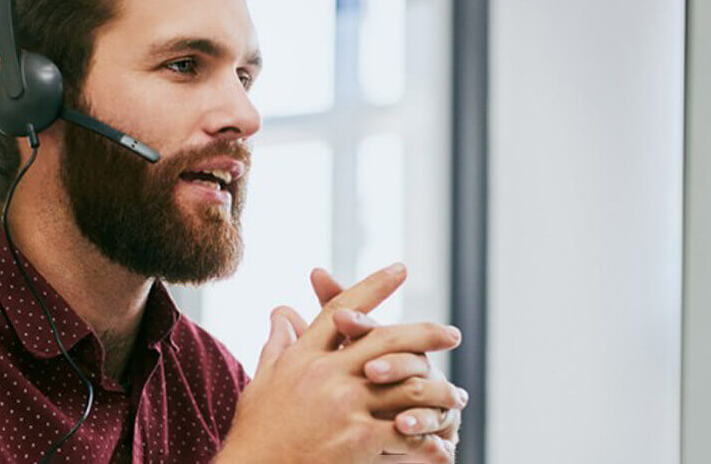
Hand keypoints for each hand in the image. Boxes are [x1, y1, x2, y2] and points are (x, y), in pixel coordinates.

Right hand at [217, 264, 464, 463]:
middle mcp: (326, 374)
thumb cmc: (255, 435)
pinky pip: (404, 432)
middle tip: (453, 334)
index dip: (373, 287)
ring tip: (456, 398)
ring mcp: (343, 405)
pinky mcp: (356, 439)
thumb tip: (281, 311)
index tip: (400, 269)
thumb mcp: (261, 382)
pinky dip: (425, 438)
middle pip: (386, 340)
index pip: (342, 311)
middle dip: (426, 334)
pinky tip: (441, 442)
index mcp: (303, 357)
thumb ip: (277, 345)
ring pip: (406, 387)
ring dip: (437, 393)